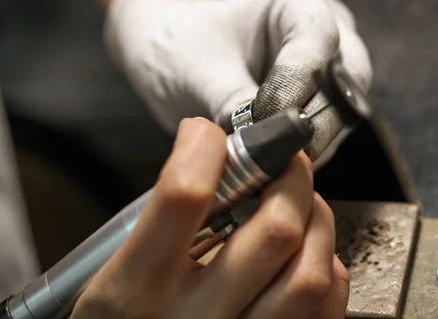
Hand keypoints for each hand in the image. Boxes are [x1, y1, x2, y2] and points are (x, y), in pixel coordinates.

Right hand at [71, 118, 348, 318]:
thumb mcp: (111, 277)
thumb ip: (160, 223)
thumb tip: (214, 160)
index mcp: (136, 292)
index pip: (183, 198)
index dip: (205, 150)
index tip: (208, 135)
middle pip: (275, 230)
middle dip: (291, 176)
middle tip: (284, 161)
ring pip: (312, 273)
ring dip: (317, 220)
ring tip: (300, 204)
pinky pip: (326, 310)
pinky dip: (325, 268)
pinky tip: (305, 255)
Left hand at [105, 0, 371, 166]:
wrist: (174, 60)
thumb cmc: (182, 48)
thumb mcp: (198, 71)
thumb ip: (234, 102)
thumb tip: (265, 145)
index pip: (317, 39)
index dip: (297, 84)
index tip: (264, 120)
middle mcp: (327, 28)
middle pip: (350, 78)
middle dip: (316, 120)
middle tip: (279, 156)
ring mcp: (330, 67)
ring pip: (346, 111)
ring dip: (313, 143)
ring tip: (269, 167)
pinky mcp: (322, 103)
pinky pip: (329, 133)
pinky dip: (305, 153)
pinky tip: (274, 168)